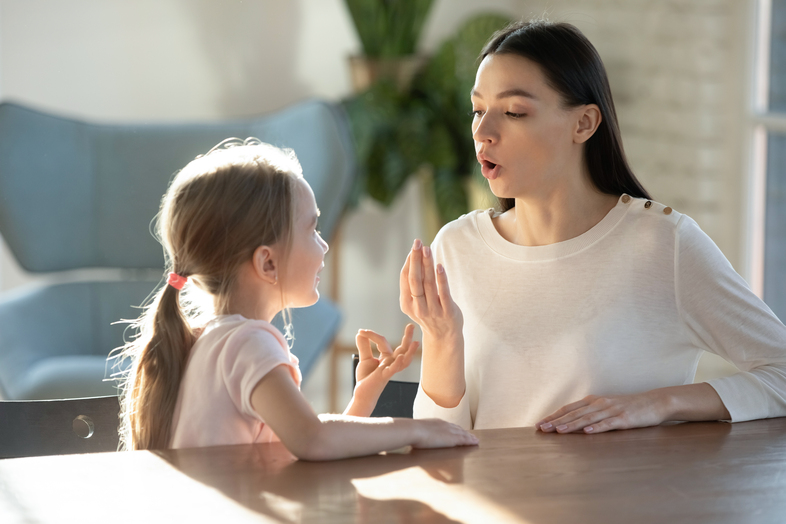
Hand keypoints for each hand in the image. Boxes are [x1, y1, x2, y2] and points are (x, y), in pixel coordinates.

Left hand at [343, 324, 418, 416]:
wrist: (362, 393)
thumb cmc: (366, 378)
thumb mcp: (364, 359)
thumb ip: (364, 346)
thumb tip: (360, 334)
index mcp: (387, 357)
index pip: (382, 341)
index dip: (371, 335)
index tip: (361, 331)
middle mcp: (391, 363)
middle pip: (402, 349)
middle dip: (408, 338)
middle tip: (411, 326)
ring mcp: (389, 369)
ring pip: (403, 360)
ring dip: (410, 352)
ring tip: (416, 343)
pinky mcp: (384, 376)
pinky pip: (393, 370)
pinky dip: (397, 363)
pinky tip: (400, 356)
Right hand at [399, 239, 462, 340]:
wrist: (444, 337)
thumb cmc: (429, 313)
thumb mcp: (416, 302)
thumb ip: (414, 284)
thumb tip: (414, 257)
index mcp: (407, 303)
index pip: (405, 278)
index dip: (409, 262)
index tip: (414, 247)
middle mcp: (418, 307)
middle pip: (414, 279)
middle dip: (415, 260)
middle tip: (417, 243)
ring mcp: (432, 310)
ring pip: (428, 284)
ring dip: (427, 264)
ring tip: (427, 249)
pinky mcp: (447, 312)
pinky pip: (443, 293)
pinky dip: (441, 279)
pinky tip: (439, 266)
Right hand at [412, 418, 478, 448]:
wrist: (413, 430)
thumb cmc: (411, 432)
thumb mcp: (417, 433)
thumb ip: (420, 435)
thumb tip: (416, 439)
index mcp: (436, 422)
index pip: (449, 426)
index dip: (455, 429)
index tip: (459, 431)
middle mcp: (444, 425)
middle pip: (458, 428)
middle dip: (465, 432)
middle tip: (471, 436)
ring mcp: (449, 431)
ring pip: (463, 433)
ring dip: (470, 437)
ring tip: (475, 440)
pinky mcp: (453, 438)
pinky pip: (465, 439)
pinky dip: (471, 441)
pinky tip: (475, 443)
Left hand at [535, 391, 666, 433]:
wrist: (654, 402)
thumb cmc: (628, 407)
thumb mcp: (606, 408)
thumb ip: (591, 414)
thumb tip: (572, 424)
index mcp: (593, 401)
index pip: (569, 409)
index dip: (553, 416)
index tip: (539, 424)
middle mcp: (599, 404)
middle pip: (574, 413)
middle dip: (556, 421)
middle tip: (541, 429)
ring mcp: (611, 410)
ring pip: (587, 418)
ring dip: (572, 425)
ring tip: (558, 431)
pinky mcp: (623, 418)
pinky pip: (608, 424)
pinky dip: (597, 428)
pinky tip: (587, 432)